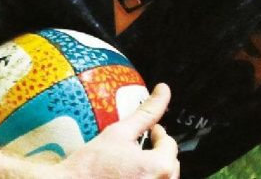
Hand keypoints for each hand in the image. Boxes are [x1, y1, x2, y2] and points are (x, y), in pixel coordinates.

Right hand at [60, 83, 178, 177]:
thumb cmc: (91, 165)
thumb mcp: (120, 132)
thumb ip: (146, 112)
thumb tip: (163, 91)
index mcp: (160, 166)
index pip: (169, 144)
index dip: (158, 133)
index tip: (150, 131)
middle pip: (169, 163)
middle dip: (158, 152)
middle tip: (142, 145)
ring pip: (162, 178)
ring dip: (153, 169)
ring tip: (135, 162)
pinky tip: (129, 176)